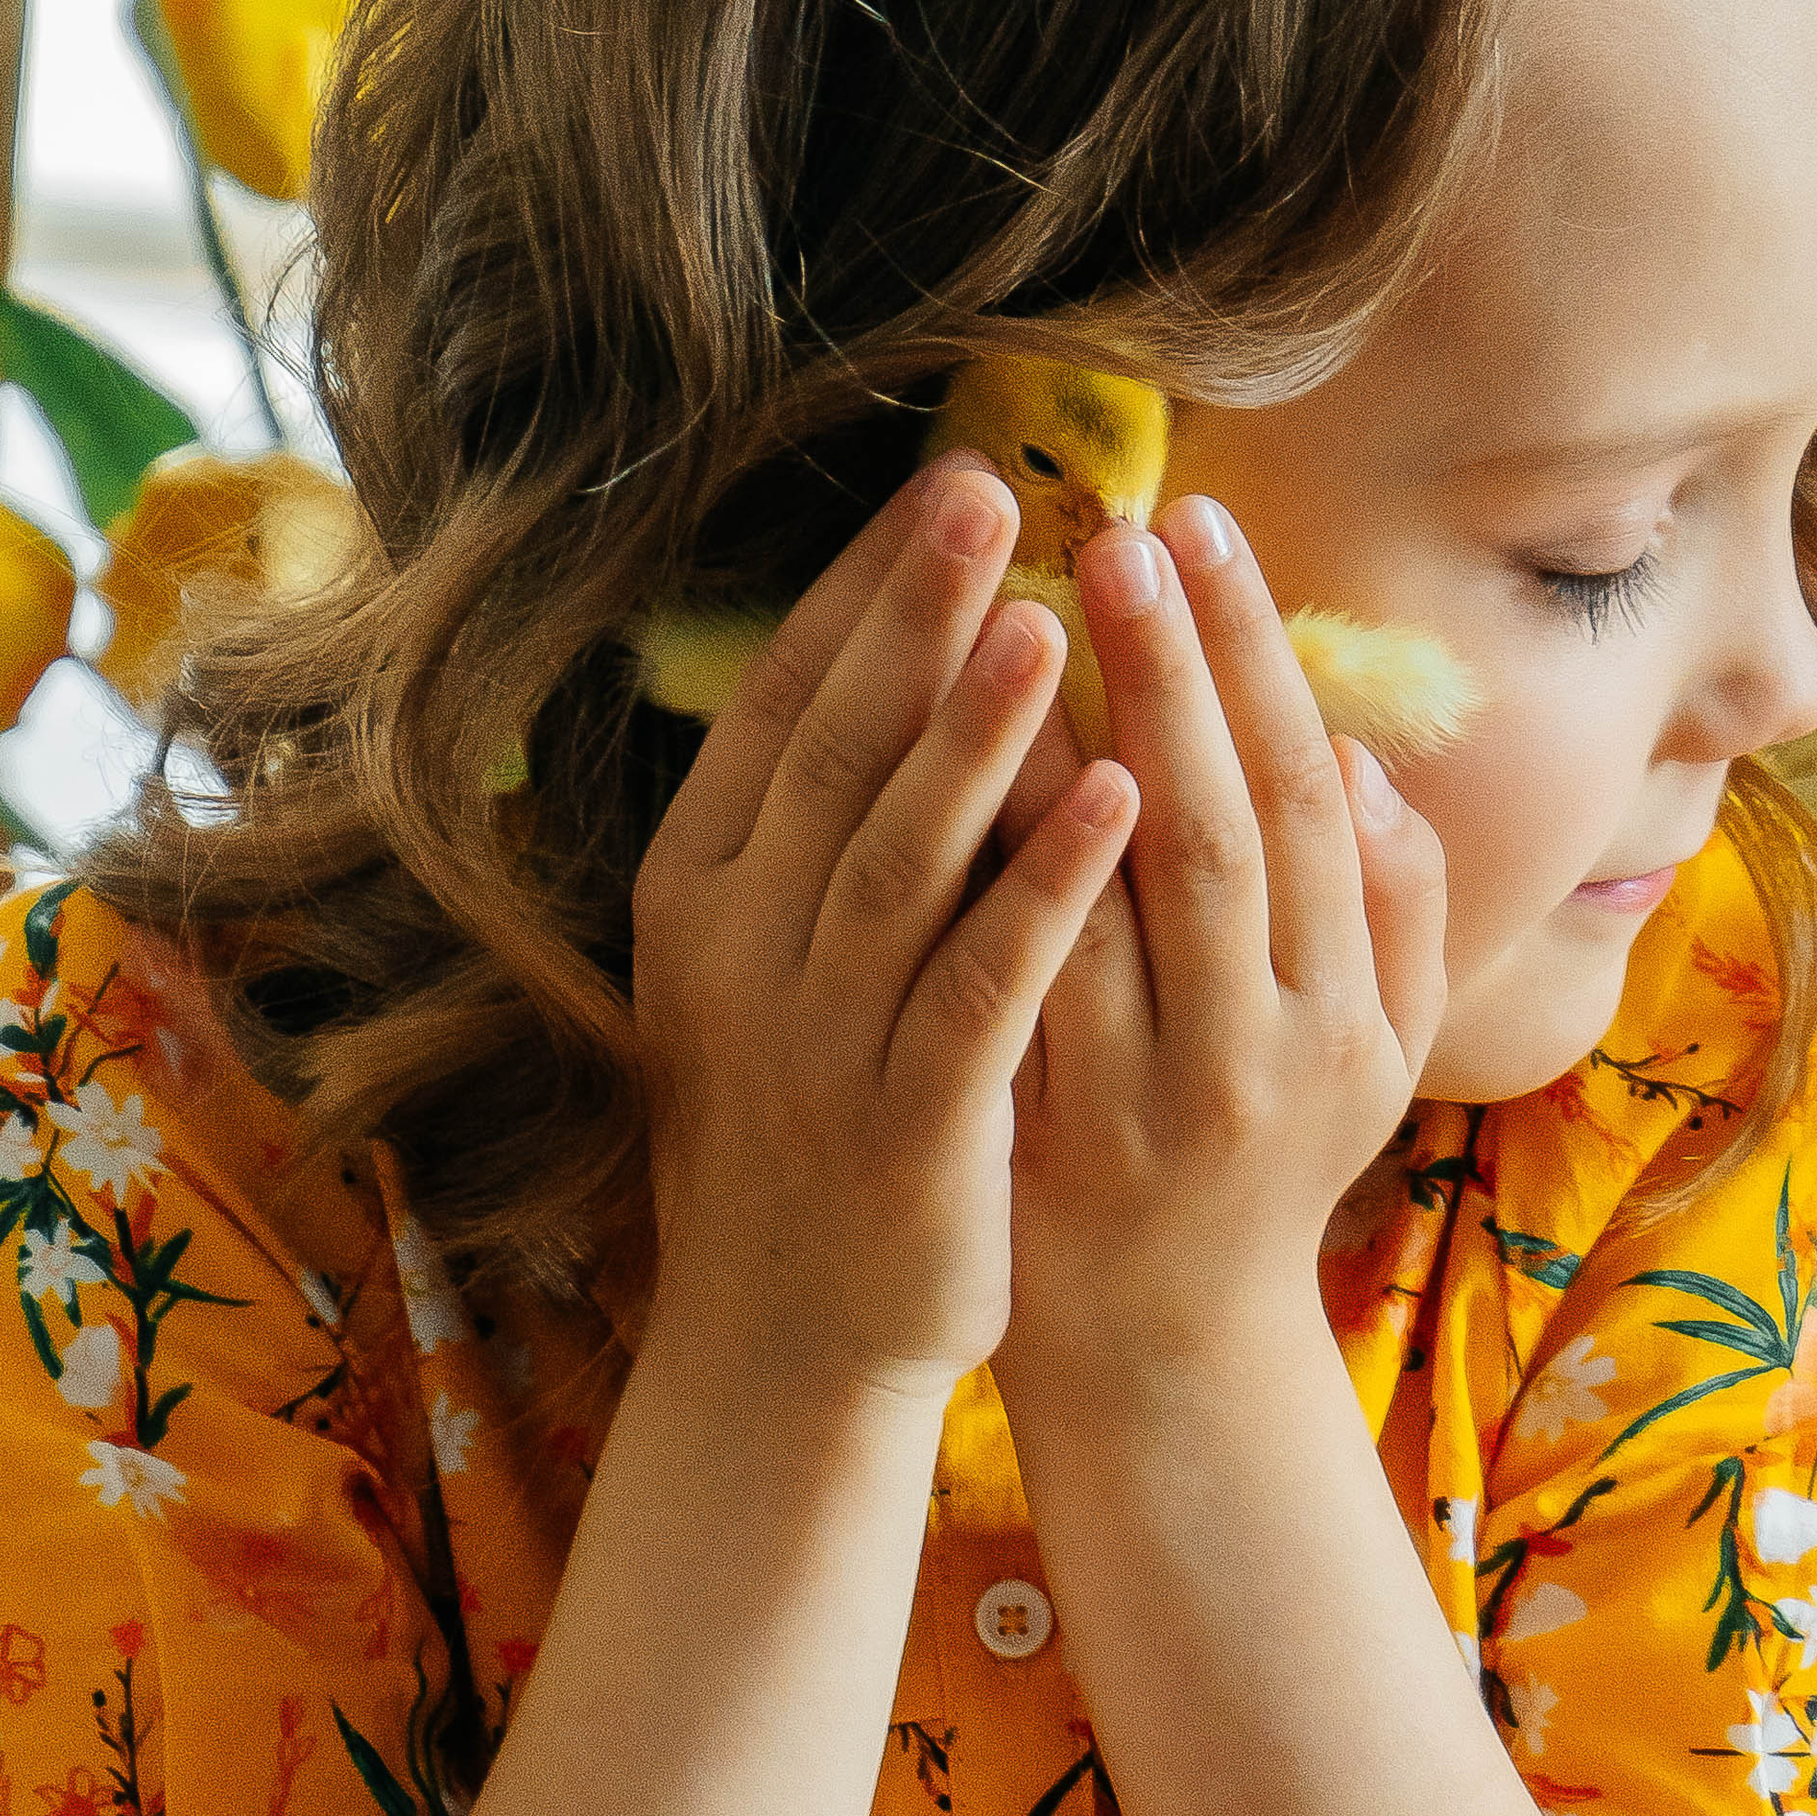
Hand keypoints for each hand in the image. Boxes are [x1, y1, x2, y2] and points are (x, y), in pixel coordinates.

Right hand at [630, 455, 1136, 1403]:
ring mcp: (817, 1039)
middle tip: (988, 489)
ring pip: (899, 855)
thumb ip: (820, 821)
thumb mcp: (772, 959)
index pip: (781, 705)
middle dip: (913, 615)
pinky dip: (1045, 886)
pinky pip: (982, 983)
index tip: (943, 477)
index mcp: (699, 889)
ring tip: (1048, 613)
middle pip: (837, 751)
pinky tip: (1117, 796)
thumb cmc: (806, 1122)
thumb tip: (903, 648)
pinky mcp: (906, 1123)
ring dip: (976, 729)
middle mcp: (740, 950)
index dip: (861, 589)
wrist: (789, 1338)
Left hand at [988, 494, 1448, 1412]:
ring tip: (1015, 611)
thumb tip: (1359, 761)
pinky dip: (985, 869)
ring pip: (1105, 902)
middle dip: (1171, 671)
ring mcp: (1144, 1098)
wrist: (1166, 1345)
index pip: (1304, 798)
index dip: (1258, 659)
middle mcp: (1258, 1051)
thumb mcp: (1376, 1050)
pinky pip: (1011, 976)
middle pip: (1215, 829)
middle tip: (1114, 527)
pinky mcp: (1044, 1132)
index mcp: (1349, 1012)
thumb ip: (1393, 909)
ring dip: (1061, 752)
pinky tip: (947, 765)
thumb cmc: (1270, 1158)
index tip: (1200, 527)